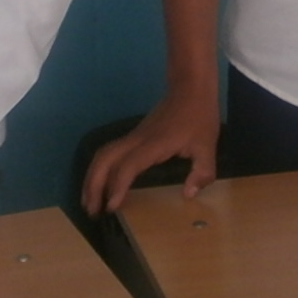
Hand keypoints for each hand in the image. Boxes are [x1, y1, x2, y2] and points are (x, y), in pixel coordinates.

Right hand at [80, 90, 221, 215]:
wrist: (190, 87)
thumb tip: (188, 195)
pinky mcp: (134, 136)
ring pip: (103, 154)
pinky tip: (103, 184)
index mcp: (154, 144)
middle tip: (92, 210)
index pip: (128, 165)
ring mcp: (133, 137)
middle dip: (93, 185)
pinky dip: (101, 170)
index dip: (118, 186)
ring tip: (89, 202)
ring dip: (92, 177)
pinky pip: (110, 153)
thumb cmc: (199, 116)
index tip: (112, 207)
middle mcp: (137, 140)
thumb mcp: (208, 145)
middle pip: (105, 159)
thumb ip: (202, 172)